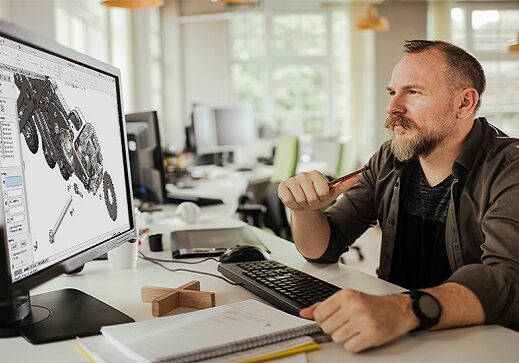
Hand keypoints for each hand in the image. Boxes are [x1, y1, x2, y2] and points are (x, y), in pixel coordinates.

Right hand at [278, 170, 360, 210]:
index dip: (322, 197)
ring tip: (303, 200)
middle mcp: (303, 174)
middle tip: (311, 199)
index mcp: (316, 174)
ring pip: (301, 199)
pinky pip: (289, 200)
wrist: (304, 205)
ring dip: (303, 204)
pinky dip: (293, 204)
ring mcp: (292, 180)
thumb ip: (346, 184)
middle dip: (312, 202)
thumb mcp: (332, 192)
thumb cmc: (318, 197)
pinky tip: (294, 200)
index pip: (323, 190)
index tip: (320, 195)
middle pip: (311, 197)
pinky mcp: (282, 187)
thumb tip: (359, 175)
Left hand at [300, 289, 417, 352]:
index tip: (333, 320)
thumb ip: (324, 306)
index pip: (319, 314)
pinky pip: (350, 347)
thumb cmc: (372, 305)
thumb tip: (304, 313)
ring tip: (356, 329)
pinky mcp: (371, 333)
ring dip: (345, 338)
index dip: (324, 321)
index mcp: (345, 295)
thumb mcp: (347, 299)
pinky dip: (355, 345)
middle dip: (335, 329)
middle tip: (347, 324)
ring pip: (337, 338)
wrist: (398, 310)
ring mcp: (363, 319)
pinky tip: (362, 336)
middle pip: (327, 328)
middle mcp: (353, 306)